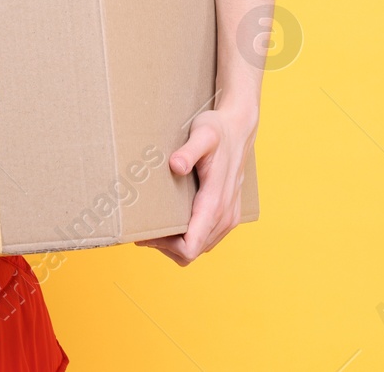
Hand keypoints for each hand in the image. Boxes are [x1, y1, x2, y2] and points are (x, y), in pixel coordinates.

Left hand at [136, 100, 257, 266]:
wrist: (239, 129)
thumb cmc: (218, 131)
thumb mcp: (203, 134)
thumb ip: (190, 150)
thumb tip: (176, 165)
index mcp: (215, 204)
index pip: (191, 247)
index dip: (166, 246)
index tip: (148, 232)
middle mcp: (225, 217)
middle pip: (191, 253)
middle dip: (166, 246)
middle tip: (144, 230)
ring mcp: (229, 218)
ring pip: (199, 249)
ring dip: (177, 244)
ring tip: (156, 226)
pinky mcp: (229, 215)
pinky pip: (206, 239)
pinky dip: (189, 237)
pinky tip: (174, 221)